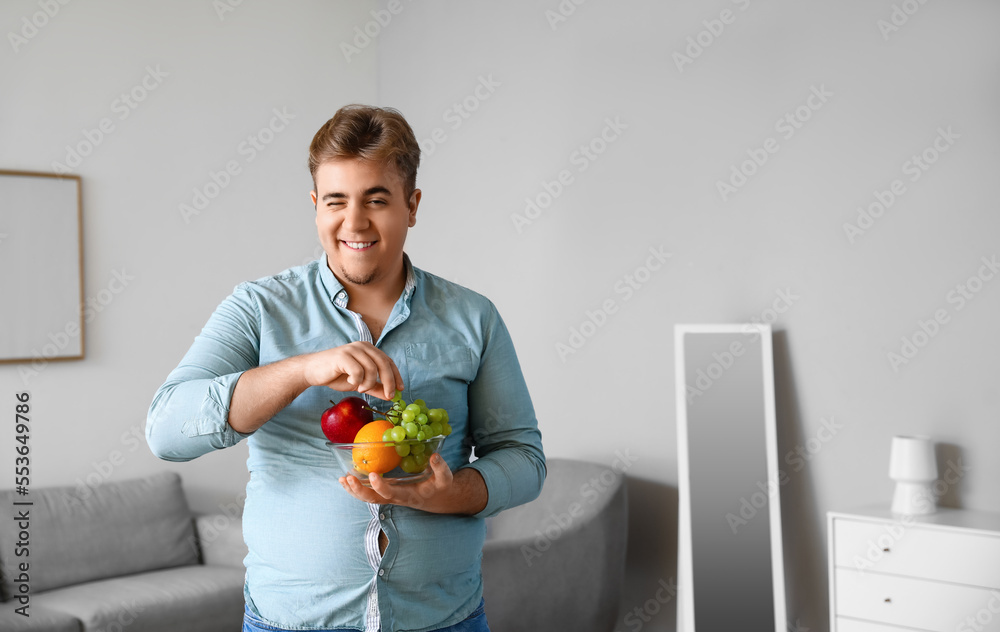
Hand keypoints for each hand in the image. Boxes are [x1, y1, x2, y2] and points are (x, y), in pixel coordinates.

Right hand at [302, 341, 402, 400]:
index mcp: (368, 349)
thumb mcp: (360, 383)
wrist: (313, 371)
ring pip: (371, 368)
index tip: (400, 389)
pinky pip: (357, 371)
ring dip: (368, 383)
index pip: (388, 361)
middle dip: (389, 381)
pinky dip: (356, 381)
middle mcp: (362, 346)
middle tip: (388, 395)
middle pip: (383, 363)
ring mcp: (352, 349)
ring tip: (360, 388)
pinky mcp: (342, 356)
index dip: (396, 375)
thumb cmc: (336, 375)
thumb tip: (390, 396)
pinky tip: (350, 382)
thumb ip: (374, 387)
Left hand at [339, 454, 487, 514]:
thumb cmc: (440, 487)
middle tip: (348, 478)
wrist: (437, 498)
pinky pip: (368, 493)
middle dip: (359, 490)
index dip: (380, 486)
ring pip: (367, 498)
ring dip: (353, 490)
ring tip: (342, 479)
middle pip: (372, 499)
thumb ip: (440, 468)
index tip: (373, 475)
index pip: (390, 494)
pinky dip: (356, 488)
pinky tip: (346, 479)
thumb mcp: (445, 478)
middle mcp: (395, 498)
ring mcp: (388, 496)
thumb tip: (434, 456)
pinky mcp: (385, 493)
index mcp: (407, 495)